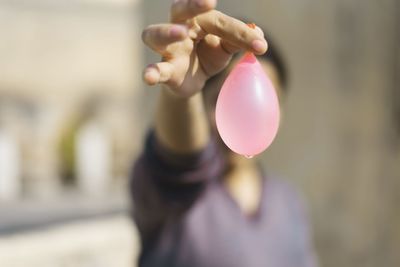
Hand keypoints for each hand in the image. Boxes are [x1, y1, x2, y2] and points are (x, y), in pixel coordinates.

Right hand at [142, 0, 267, 97]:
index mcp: (198, 19)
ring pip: (155, 34)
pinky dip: (151, 72)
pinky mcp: (164, 70)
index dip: (239, 32)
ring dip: (167, 32)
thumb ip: (239, 40)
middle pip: (178, 9)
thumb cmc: (208, 55)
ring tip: (181, 34)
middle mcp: (179, 28)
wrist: (192, 81)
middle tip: (209, 2)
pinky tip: (150, 77)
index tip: (260, 46)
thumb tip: (259, 34)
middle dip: (191, 4)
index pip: (218, 20)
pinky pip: (154, 69)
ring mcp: (168, 49)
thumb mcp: (226, 48)